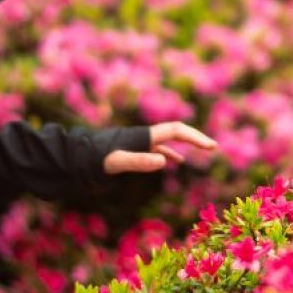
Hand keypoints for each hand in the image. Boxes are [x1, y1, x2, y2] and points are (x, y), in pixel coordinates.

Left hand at [103, 121, 217, 174]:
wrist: (79, 157)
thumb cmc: (97, 159)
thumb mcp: (117, 162)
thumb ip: (139, 161)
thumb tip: (165, 161)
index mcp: (145, 136)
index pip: (176, 131)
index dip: (195, 137)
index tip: (210, 147)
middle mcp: (145, 136)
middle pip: (176, 131)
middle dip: (195, 137)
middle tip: (213, 147)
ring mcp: (141, 143)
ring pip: (169, 139)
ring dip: (187, 142)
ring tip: (204, 149)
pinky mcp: (135, 150)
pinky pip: (159, 149)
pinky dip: (171, 153)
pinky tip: (177, 161)